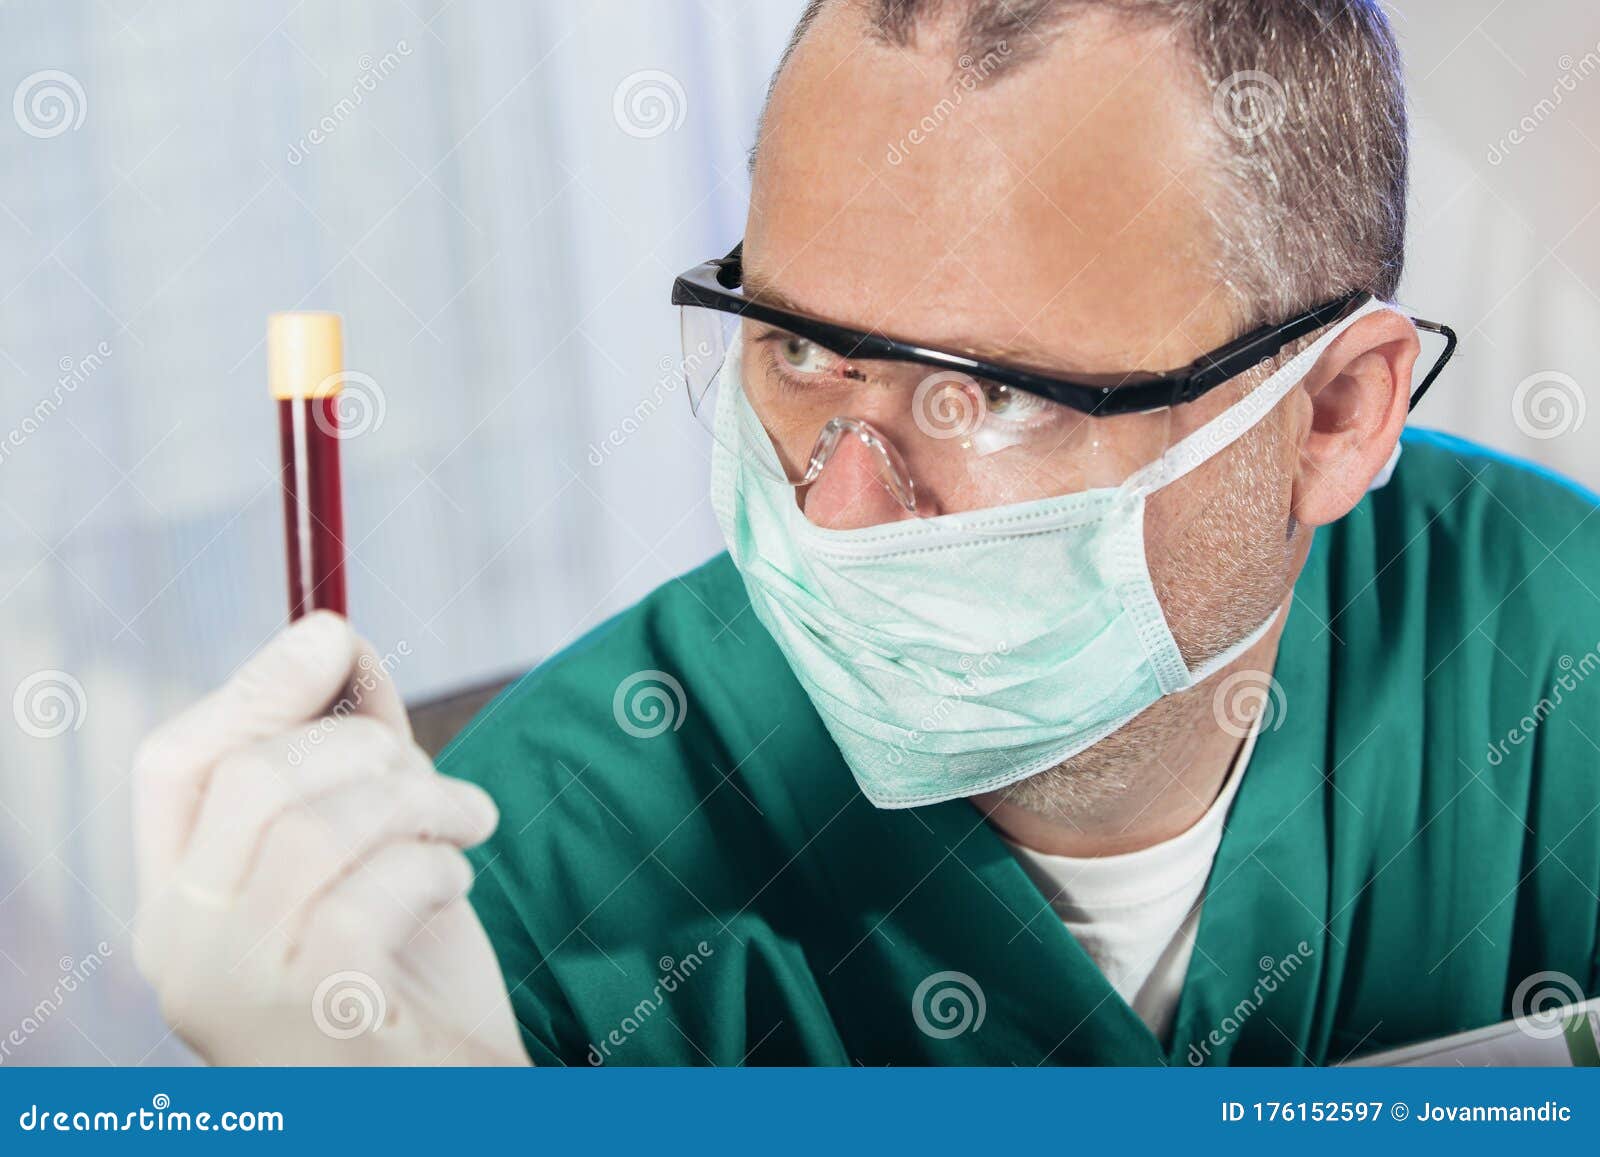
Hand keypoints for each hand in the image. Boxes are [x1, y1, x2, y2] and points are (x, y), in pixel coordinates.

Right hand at [131, 612, 527, 1065]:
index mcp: (182, 906)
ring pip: (313, 823)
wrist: (451, 1108)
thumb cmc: (412, 983)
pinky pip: (371, 886)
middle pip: (245, 778)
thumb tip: (336, 639)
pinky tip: (457, 887)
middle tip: (436, 779)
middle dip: (362, 744)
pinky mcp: (310, 1009)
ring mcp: (235, 986)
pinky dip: (435, 865)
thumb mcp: (376, 855)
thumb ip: (350, 760)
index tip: (332, 632)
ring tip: (472, 823)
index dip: (253, 686)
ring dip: (420, 800)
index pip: (173, 764)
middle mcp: (181, 950)